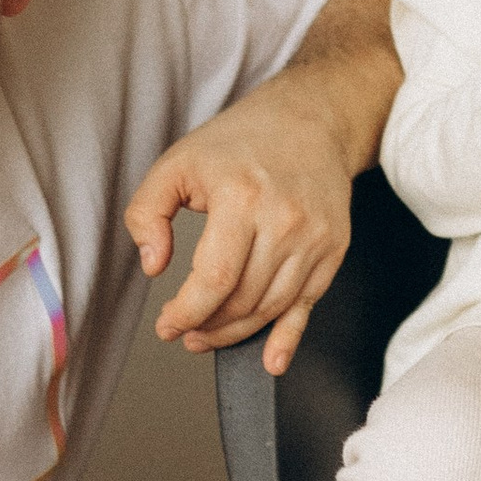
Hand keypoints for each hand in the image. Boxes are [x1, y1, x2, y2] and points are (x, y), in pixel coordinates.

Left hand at [125, 76, 361, 374]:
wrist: (311, 121)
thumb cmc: (241, 141)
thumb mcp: (177, 162)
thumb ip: (147, 213)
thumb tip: (154, 266)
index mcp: (242, 196)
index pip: (215, 277)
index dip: (187, 312)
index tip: (168, 325)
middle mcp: (285, 220)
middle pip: (244, 299)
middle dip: (208, 326)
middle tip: (185, 331)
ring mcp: (315, 238)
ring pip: (272, 308)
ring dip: (237, 332)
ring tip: (210, 334)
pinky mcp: (332, 250)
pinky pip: (306, 305)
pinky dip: (287, 338)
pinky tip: (270, 360)